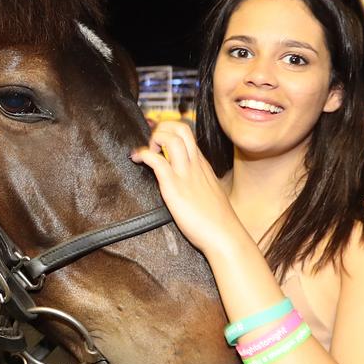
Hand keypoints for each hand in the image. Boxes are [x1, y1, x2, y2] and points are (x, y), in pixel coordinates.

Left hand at [131, 121, 242, 256]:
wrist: (225, 236)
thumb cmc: (217, 219)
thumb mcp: (210, 191)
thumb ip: (198, 180)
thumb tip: (188, 179)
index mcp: (202, 164)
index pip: (187, 134)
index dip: (169, 130)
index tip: (158, 140)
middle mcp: (194, 164)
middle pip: (181, 128)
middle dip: (162, 127)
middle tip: (153, 143)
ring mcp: (185, 174)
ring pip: (171, 139)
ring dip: (154, 139)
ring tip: (147, 152)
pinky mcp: (174, 188)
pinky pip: (157, 162)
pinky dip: (144, 155)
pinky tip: (138, 159)